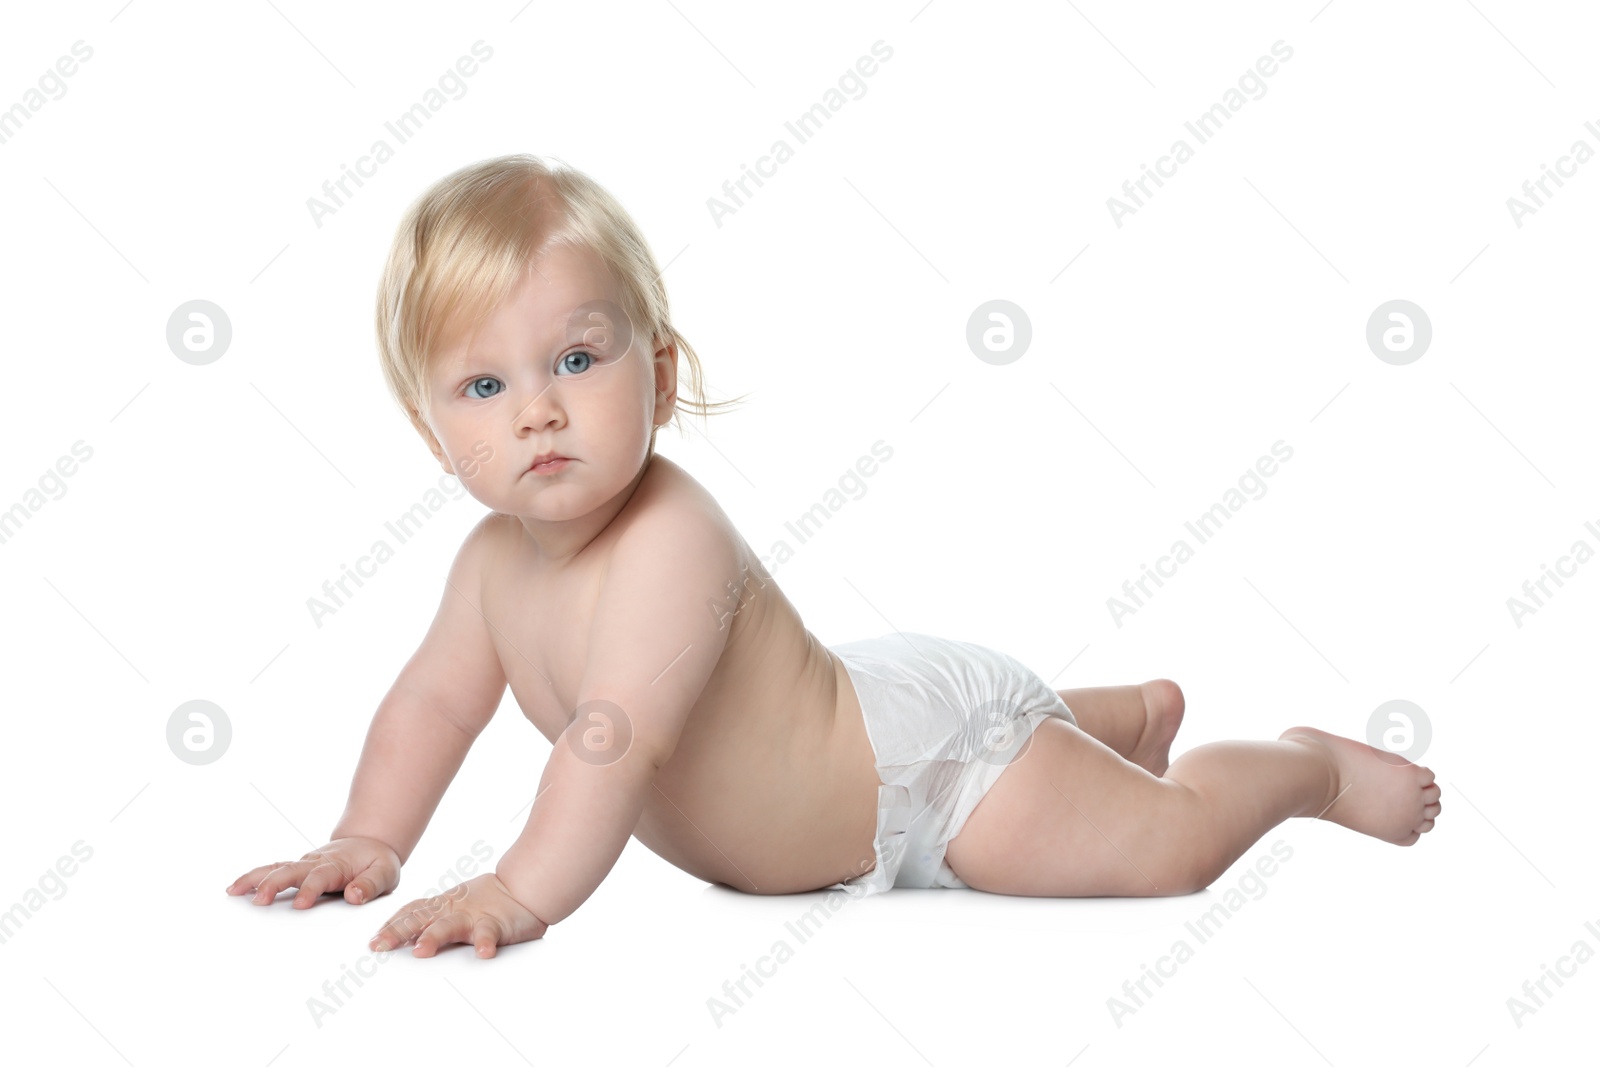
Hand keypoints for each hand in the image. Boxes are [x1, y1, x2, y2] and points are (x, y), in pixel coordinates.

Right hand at [227, 836, 401, 908]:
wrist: (370, 842)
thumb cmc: (377, 861)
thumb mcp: (385, 872)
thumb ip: (371, 884)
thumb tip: (354, 896)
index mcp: (337, 866)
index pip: (320, 878)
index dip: (310, 890)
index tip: (300, 905)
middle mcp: (315, 863)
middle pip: (291, 871)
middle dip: (274, 885)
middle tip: (259, 901)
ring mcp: (304, 865)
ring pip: (276, 868)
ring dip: (255, 878)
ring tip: (233, 891)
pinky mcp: (297, 869)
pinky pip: (273, 870)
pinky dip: (254, 877)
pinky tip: (236, 888)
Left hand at [369, 872, 548, 957]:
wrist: (525, 886)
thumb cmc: (489, 901)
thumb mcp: (456, 907)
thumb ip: (435, 919)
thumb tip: (405, 939)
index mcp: (443, 905)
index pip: (411, 911)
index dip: (391, 924)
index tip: (373, 941)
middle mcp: (453, 909)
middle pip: (420, 918)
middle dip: (397, 932)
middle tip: (378, 946)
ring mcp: (474, 916)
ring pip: (450, 925)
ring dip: (434, 937)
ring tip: (420, 951)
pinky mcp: (496, 923)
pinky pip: (489, 933)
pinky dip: (485, 943)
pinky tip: (482, 954)